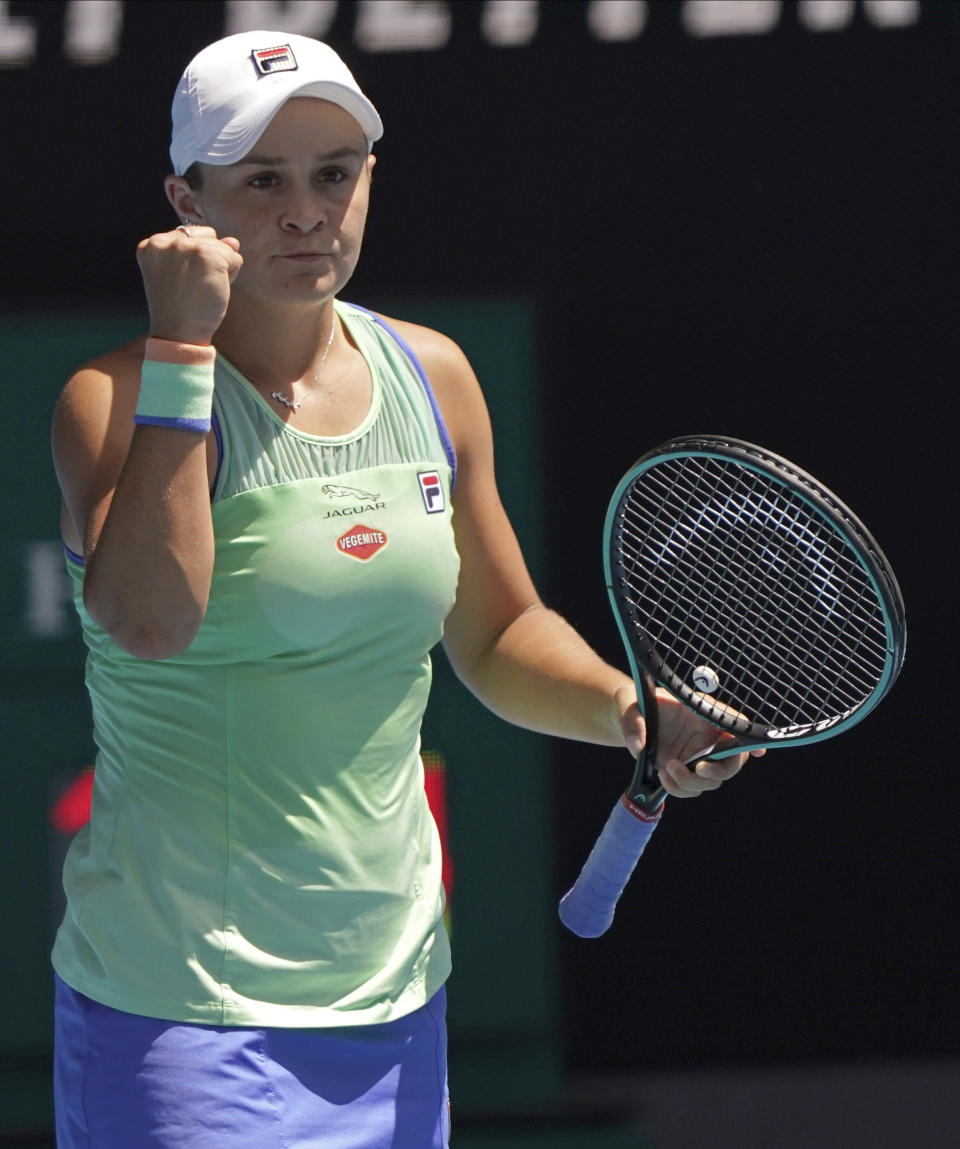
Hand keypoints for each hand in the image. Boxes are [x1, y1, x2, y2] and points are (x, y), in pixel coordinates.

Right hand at [136, 225, 242, 345]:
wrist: (179, 334)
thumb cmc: (181, 310)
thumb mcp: (184, 275)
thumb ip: (202, 251)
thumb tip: (233, 241)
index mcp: (151, 245)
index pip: (188, 237)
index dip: (195, 261)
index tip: (183, 283)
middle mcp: (164, 240)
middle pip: (207, 236)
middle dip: (210, 259)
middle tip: (194, 287)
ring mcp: (185, 246)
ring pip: (223, 247)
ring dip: (222, 269)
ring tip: (203, 288)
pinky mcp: (206, 254)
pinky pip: (235, 258)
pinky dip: (232, 276)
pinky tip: (214, 290)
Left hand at [616, 684, 763, 798]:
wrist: (628, 718)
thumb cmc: (637, 704)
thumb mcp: (631, 705)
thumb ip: (634, 723)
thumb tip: (637, 746)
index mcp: (704, 715)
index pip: (735, 726)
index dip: (749, 740)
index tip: (759, 751)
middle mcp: (706, 738)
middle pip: (731, 761)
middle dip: (721, 770)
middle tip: (700, 769)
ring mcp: (697, 757)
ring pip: (711, 781)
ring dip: (692, 782)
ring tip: (668, 768)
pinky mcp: (684, 772)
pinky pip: (691, 789)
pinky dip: (679, 789)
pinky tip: (663, 775)